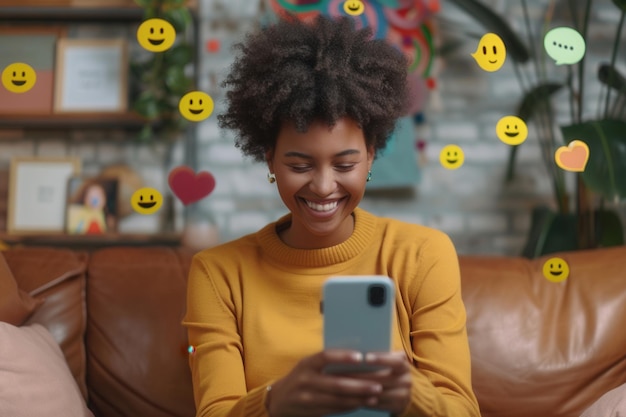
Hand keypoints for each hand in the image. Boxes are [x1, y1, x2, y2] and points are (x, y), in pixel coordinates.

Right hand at [266, 350, 383, 416]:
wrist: (278, 400)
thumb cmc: (301, 378)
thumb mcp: (308, 366)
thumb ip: (326, 363)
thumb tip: (358, 359)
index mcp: (306, 363)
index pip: (325, 356)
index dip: (343, 356)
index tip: (361, 357)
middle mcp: (305, 379)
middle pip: (336, 383)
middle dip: (359, 385)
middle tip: (378, 385)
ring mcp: (306, 397)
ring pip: (337, 399)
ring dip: (358, 398)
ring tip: (374, 396)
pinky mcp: (310, 411)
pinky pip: (333, 409)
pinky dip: (349, 407)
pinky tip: (361, 404)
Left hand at [346, 351, 411, 414]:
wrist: (400, 391)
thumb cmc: (386, 370)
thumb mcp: (387, 362)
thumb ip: (377, 356)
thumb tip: (355, 350)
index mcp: (404, 365)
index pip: (396, 361)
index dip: (381, 359)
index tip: (366, 357)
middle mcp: (407, 380)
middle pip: (384, 378)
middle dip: (363, 376)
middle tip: (345, 372)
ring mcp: (404, 395)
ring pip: (380, 393)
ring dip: (361, 390)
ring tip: (345, 385)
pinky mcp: (398, 407)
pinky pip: (379, 405)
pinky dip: (365, 401)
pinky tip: (352, 396)